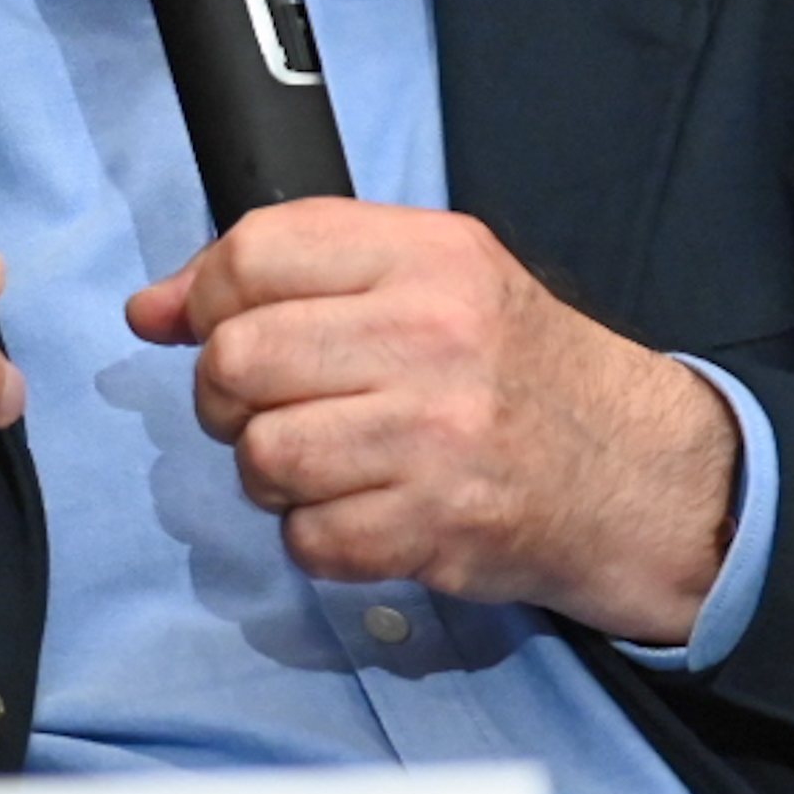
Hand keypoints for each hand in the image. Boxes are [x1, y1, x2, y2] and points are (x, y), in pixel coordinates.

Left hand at [124, 200, 734, 645]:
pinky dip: (319, 537)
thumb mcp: (427, 277)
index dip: (205, 297)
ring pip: (260, 455)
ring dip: (271, 473)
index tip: (211, 325)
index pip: (251, 254)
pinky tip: (365, 510)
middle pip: (236, 360)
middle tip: (273, 405)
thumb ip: (290, 272)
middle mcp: (432, 334)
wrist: (641, 471)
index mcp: (426, 254)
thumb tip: (151, 309)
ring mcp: (437, 435)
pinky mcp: (438, 525)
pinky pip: (308, 539)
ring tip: (326, 462)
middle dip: (228, 396)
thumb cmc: (515, 370)